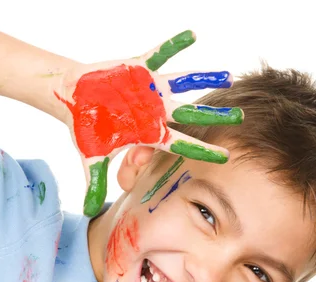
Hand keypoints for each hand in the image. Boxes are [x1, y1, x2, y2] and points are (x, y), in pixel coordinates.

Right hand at [54, 31, 243, 216]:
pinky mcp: (139, 67)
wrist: (75, 98)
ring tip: (229, 76)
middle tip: (240, 117)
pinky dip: (174, 44)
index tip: (225, 157)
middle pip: (190, 116)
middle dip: (213, 117)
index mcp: (148, 133)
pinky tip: (193, 35)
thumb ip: (95, 184)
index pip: (180, 144)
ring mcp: (150, 90)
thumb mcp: (91, 158)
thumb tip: (90, 211)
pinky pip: (160, 53)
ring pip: (183, 85)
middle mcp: (155, 111)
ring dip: (205, 79)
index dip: (202, 151)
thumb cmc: (87, 128)